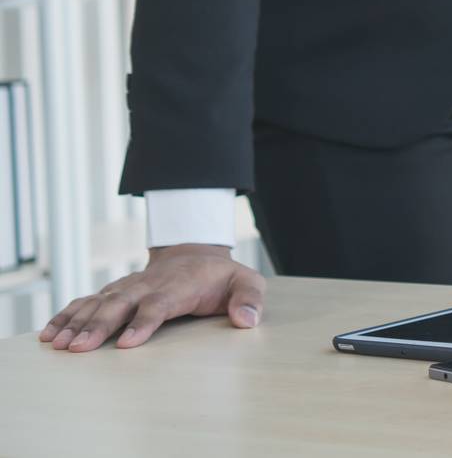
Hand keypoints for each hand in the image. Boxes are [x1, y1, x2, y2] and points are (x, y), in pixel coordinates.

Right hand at [38, 244, 265, 351]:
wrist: (195, 254)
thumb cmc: (223, 277)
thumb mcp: (247, 281)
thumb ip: (250, 299)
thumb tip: (247, 320)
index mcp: (180, 285)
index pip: (159, 304)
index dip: (142, 323)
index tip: (126, 343)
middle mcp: (149, 285)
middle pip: (120, 304)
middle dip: (99, 326)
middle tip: (79, 349)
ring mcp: (129, 287)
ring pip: (99, 303)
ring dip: (76, 323)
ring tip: (57, 344)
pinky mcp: (115, 292)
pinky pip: (87, 302)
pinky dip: (67, 315)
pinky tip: (49, 333)